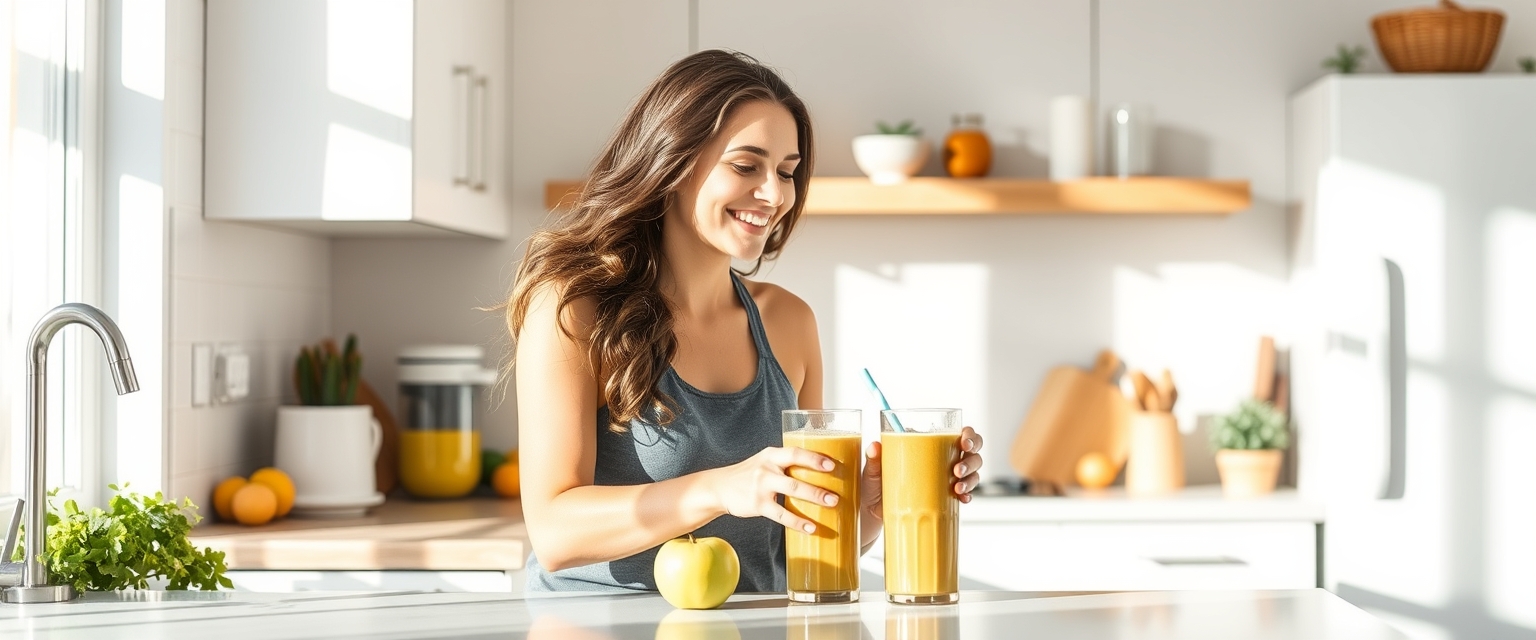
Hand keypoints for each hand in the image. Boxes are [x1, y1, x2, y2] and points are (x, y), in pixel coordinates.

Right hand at [709, 447, 838, 533]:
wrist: (719, 487)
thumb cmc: (749, 474)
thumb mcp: (765, 461)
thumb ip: (786, 463)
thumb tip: (819, 470)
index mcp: (771, 454)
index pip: (795, 452)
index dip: (814, 458)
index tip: (832, 464)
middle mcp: (767, 468)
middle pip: (796, 474)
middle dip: (818, 484)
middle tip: (837, 493)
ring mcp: (761, 486)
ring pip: (791, 491)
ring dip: (813, 498)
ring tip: (832, 505)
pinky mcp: (757, 504)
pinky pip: (781, 515)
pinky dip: (798, 522)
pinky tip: (811, 528)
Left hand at [859, 424, 985, 518]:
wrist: (874, 515)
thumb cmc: (874, 487)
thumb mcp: (873, 473)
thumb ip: (874, 460)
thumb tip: (874, 446)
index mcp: (929, 444)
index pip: (959, 433)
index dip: (969, 435)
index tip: (964, 444)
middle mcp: (942, 458)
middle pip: (972, 451)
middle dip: (972, 459)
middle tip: (958, 469)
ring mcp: (946, 477)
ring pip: (973, 471)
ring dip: (971, 478)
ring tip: (957, 488)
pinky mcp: (946, 495)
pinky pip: (966, 492)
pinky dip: (968, 495)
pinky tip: (962, 499)